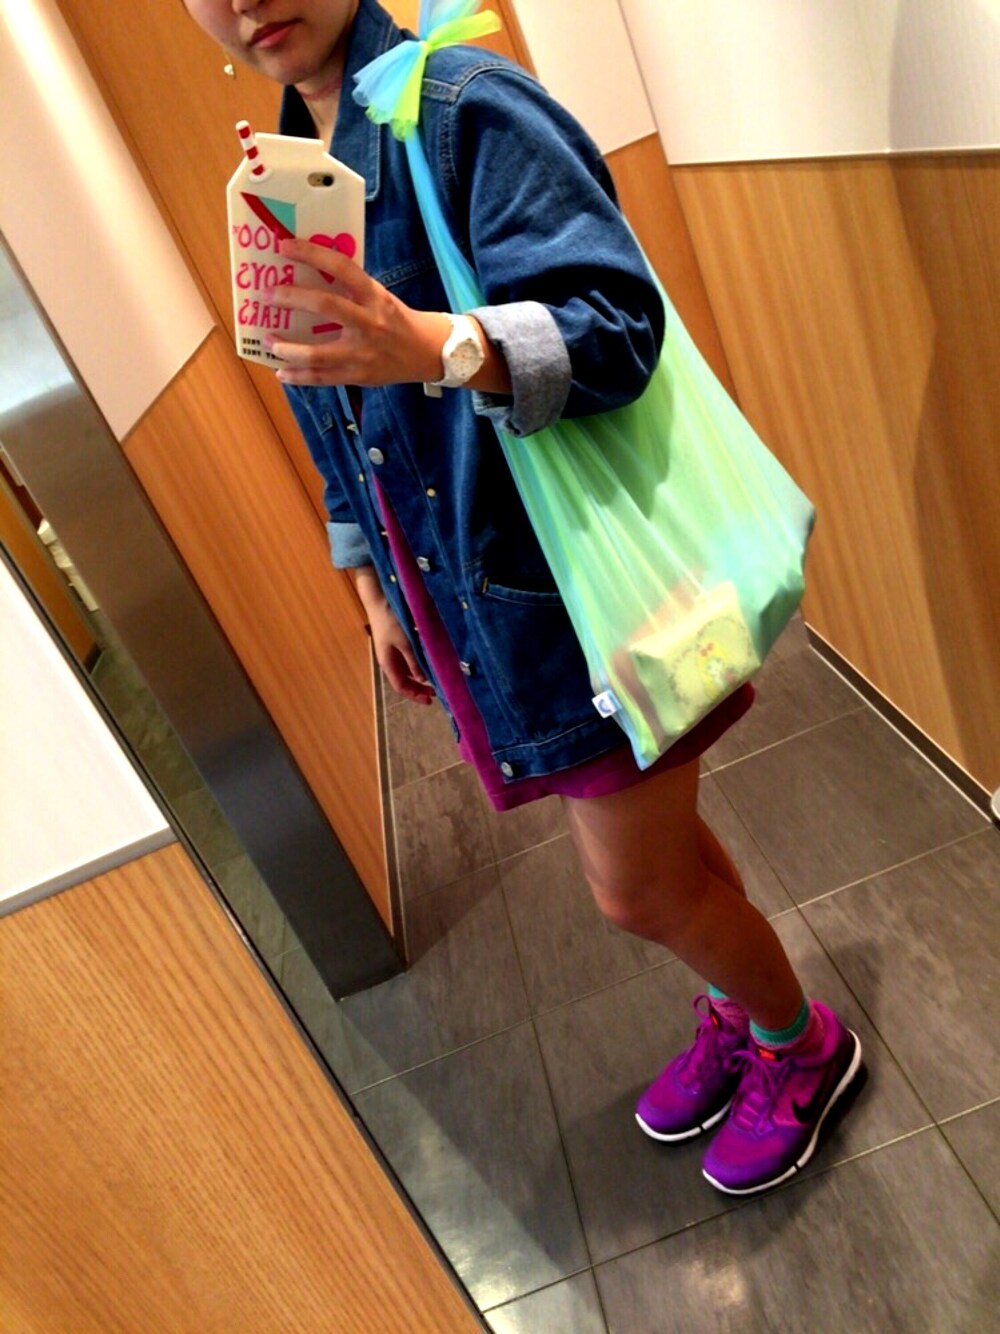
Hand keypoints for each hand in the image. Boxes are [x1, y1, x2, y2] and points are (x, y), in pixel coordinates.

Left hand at [263, 237, 450, 387]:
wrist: (426, 352)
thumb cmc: (396, 320)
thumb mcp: (379, 296)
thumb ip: (350, 289)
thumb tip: (309, 274)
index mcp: (374, 296)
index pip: (342, 267)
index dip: (312, 254)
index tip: (284, 246)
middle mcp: (369, 322)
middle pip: (326, 306)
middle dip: (292, 298)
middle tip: (267, 294)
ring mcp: (363, 353)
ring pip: (318, 352)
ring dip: (288, 348)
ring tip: (269, 341)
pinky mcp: (359, 376)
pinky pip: (323, 378)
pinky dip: (299, 376)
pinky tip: (282, 372)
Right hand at [367, 600, 435, 706]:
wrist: (380, 600)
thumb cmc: (391, 621)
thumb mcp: (406, 642)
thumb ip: (414, 661)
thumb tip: (423, 679)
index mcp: (388, 663)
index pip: (401, 687)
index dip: (415, 695)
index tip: (430, 700)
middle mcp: (389, 661)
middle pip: (404, 681)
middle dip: (418, 689)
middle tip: (435, 693)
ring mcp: (391, 653)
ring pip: (406, 672)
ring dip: (419, 678)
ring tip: (434, 680)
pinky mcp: (395, 644)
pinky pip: (406, 661)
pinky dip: (417, 666)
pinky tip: (427, 665)